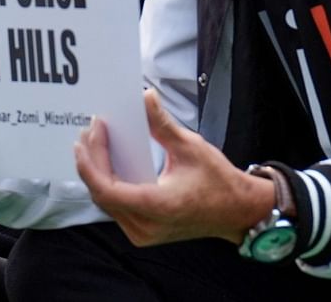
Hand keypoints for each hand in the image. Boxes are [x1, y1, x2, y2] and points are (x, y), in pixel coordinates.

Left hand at [76, 89, 272, 246]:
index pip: (107, 190)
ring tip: (94, 142)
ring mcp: (143, 233)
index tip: (90, 135)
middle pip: (102, 193)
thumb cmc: (219, 182)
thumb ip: (161, 124)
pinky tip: (105, 161)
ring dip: (96, 172)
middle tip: (91, 131)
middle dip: (91, 160)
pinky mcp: (143, 232)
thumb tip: (145, 97)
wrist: (240, 211)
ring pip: (105, 202)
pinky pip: (115, 207)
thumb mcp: (191, 147)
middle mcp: (147, 226)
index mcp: (159, 206)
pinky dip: (107, 183)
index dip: (91, 162)